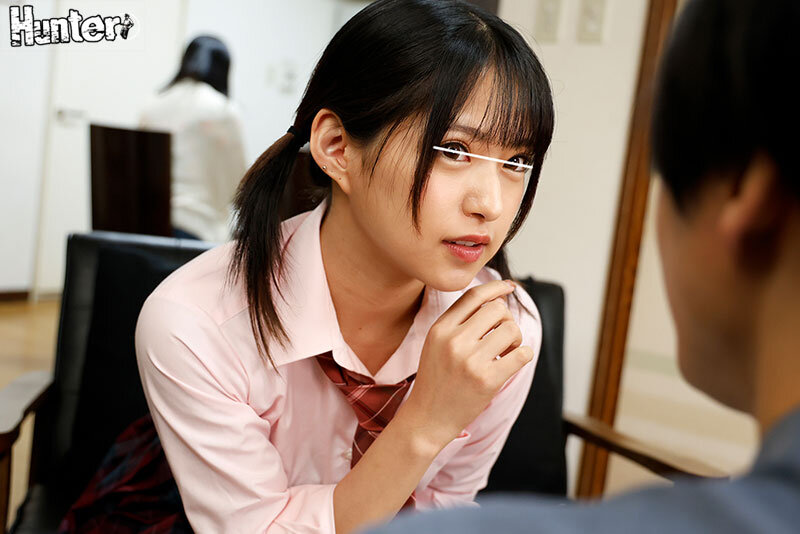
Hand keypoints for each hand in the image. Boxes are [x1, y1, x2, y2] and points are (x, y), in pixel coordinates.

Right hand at [400, 279, 533, 449]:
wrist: (427, 419)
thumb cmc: (436, 380)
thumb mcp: (436, 343)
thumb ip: (458, 321)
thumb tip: (495, 298)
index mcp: (440, 329)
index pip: (473, 296)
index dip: (495, 287)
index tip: (509, 287)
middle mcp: (454, 341)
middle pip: (497, 309)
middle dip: (506, 321)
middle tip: (501, 339)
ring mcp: (471, 361)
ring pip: (511, 329)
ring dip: (516, 339)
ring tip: (505, 353)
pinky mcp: (487, 380)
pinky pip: (522, 354)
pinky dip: (524, 355)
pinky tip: (512, 363)